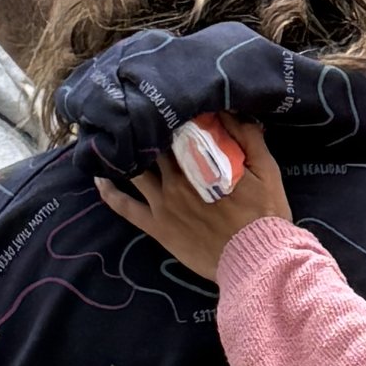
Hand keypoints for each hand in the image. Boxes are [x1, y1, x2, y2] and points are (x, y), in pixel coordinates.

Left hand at [96, 122, 289, 281]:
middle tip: (138, 118)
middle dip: (147, 131)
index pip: (180, 128)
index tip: (168, 106)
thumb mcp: (267, 170)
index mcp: (202, 160)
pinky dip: (109, 192)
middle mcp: (177, 177)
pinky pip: (124, 206)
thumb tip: (229, 111)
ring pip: (135, 168)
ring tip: (115, 140)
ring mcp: (163, 202)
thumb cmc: (265, 214)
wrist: (257, 259)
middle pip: (153, 145)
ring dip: (125, 153)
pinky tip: (99, 178)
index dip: (172, 115)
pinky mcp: (156, 225)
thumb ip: (247, 138)